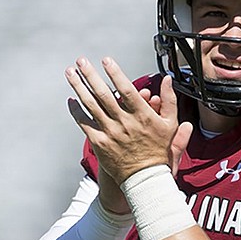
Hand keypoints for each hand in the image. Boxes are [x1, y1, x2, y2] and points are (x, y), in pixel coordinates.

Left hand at [66, 57, 192, 184]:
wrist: (145, 179)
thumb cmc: (158, 151)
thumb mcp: (169, 124)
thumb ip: (169, 100)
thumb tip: (167, 80)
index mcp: (142, 116)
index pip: (126, 90)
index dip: (115, 73)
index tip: (106, 60)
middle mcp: (124, 123)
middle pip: (103, 94)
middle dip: (90, 75)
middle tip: (81, 61)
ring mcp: (110, 133)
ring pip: (91, 105)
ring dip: (79, 87)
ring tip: (71, 73)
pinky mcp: (99, 143)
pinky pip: (84, 123)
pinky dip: (76, 110)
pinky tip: (71, 99)